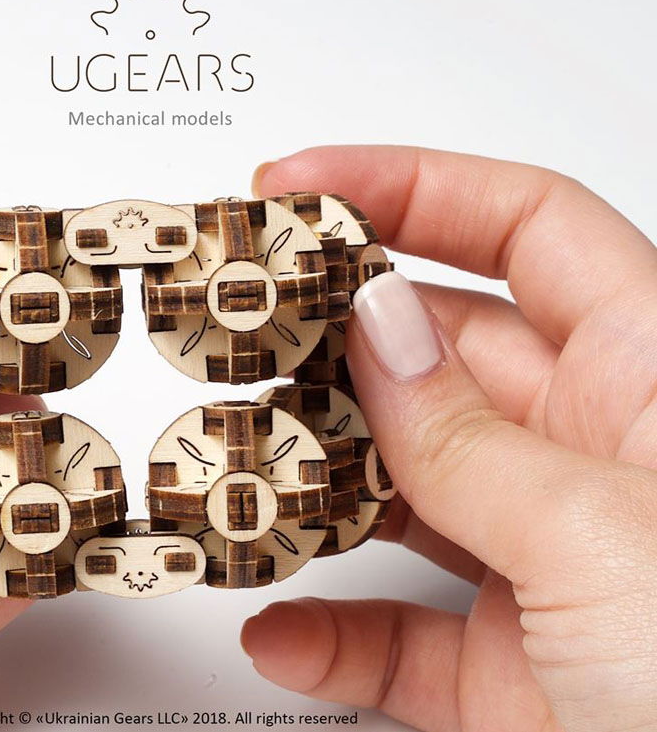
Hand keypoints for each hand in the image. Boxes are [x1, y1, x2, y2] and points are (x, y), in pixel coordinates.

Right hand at [240, 146, 656, 731]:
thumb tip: (375, 327)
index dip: (413, 186)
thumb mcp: (603, 538)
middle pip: (435, 355)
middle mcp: (591, 459)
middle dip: (329, 338)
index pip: (527, 228)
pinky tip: (280, 629)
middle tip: (237, 330)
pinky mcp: (504, 667)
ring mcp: (540, 563)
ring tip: (236, 472)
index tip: (303, 184)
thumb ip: (469, 438)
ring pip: (396, 489)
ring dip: (308, 486)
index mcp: (652, 384)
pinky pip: (393, 634)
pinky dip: (326, 634)